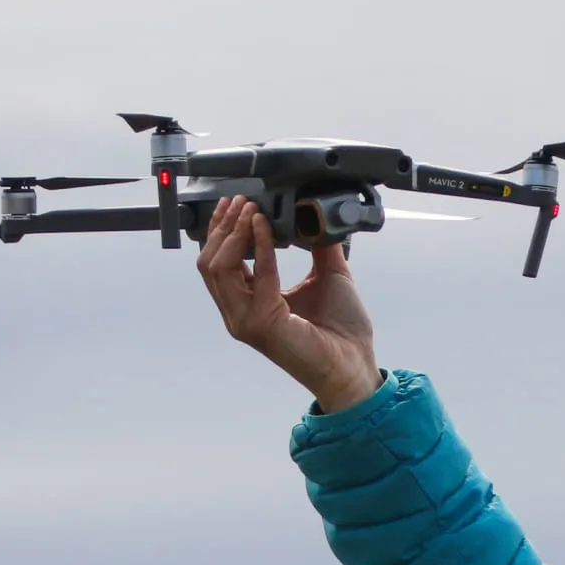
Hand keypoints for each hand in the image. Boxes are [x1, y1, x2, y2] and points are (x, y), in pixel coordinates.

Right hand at [196, 196, 381, 412]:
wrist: (354, 364)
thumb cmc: (341, 330)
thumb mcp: (328, 275)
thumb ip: (317, 244)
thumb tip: (314, 212)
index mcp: (250, 303)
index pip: (219, 262)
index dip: (223, 230)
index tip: (237, 202)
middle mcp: (241, 314)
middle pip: (210, 263)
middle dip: (223, 227)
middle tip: (242, 200)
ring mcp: (247, 321)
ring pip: (219, 268)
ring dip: (234, 233)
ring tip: (251, 209)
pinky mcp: (262, 325)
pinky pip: (256, 276)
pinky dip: (261, 247)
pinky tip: (267, 225)